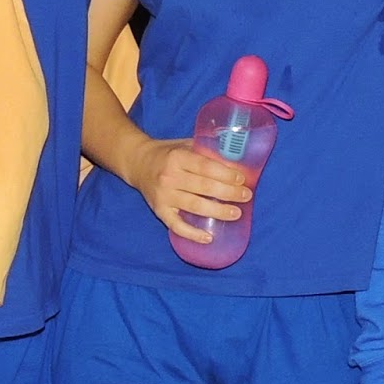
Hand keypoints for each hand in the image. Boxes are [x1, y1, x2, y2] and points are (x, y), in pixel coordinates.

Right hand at [129, 136, 249, 243]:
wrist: (138, 163)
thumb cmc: (168, 154)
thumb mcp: (185, 146)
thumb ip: (206, 153)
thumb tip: (236, 163)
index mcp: (178, 158)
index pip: (206, 167)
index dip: (225, 174)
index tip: (241, 180)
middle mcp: (169, 177)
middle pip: (204, 187)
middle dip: (228, 193)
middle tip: (245, 196)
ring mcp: (164, 196)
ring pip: (195, 206)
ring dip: (218, 211)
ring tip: (236, 213)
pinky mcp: (159, 211)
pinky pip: (177, 226)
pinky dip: (193, 234)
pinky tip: (209, 237)